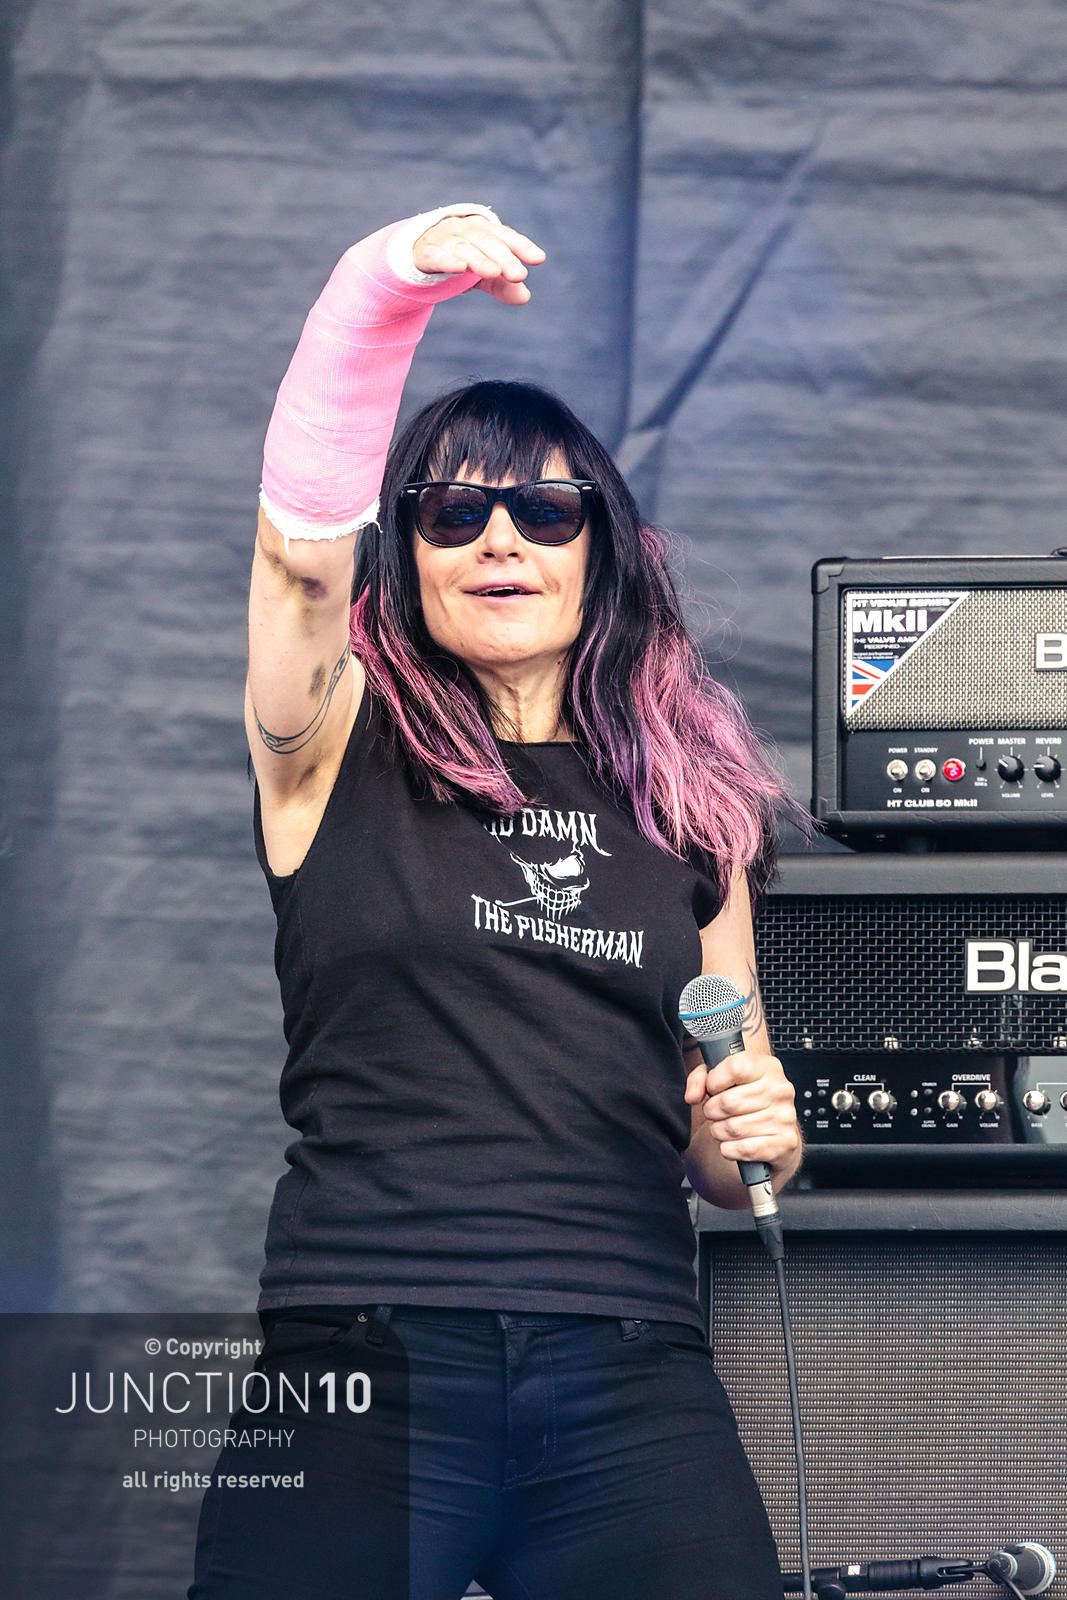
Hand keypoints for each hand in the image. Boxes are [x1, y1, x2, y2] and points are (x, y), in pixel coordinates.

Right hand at [412, 214, 545, 304]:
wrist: (418, 250)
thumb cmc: (460, 259)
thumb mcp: (483, 273)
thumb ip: (502, 284)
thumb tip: (525, 297)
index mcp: (483, 232)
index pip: (505, 236)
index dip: (522, 246)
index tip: (538, 259)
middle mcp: (465, 231)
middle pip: (487, 242)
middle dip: (504, 257)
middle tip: (519, 275)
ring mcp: (444, 240)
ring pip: (464, 248)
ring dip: (479, 260)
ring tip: (494, 272)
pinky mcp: (425, 253)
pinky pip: (437, 255)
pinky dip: (448, 260)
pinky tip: (460, 268)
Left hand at [684, 1049, 800, 1172]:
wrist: (775, 1133)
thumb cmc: (745, 1100)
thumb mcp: (722, 1079)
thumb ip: (700, 1079)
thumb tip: (692, 1096)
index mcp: (767, 1067)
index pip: (735, 1067)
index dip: (714, 1081)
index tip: (712, 1088)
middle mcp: (780, 1090)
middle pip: (729, 1102)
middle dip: (712, 1111)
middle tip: (714, 1112)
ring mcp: (785, 1117)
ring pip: (733, 1128)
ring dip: (719, 1131)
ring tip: (724, 1126)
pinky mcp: (785, 1143)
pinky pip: (744, 1149)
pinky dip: (730, 1149)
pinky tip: (733, 1143)